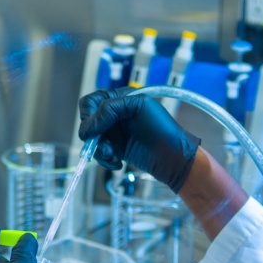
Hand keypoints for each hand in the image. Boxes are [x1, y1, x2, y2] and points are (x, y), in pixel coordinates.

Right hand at [78, 87, 200, 192]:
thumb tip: (90, 126)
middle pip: (88, 122)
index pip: (91, 102)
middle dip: (93, 136)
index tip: (94, 130)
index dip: (89, 115)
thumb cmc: (163, 129)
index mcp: (120, 99)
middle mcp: (115, 115)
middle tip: (102, 146)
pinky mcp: (117, 149)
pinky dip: (106, 160)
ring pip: (93, 141)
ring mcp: (116, 133)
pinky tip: (117, 163)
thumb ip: (112, 108)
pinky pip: (101, 154)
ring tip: (113, 157)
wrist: (174, 158)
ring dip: (99, 151)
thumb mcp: (139, 107)